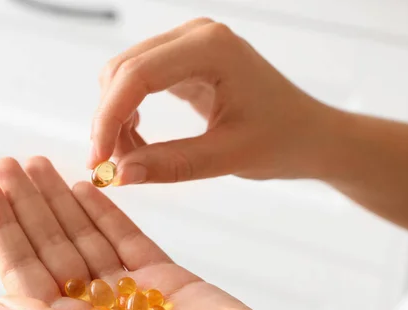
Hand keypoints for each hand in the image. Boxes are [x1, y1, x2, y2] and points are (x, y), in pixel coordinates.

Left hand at [0, 156, 357, 309]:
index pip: (24, 272)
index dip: (4, 229)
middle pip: (52, 246)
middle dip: (29, 204)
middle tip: (10, 164)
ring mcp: (131, 289)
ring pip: (87, 235)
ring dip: (62, 199)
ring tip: (39, 165)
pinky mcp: (164, 273)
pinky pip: (126, 236)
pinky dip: (105, 211)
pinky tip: (85, 187)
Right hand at [88, 18, 337, 184]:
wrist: (309, 134)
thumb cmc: (283, 140)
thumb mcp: (227, 157)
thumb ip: (171, 165)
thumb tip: (119, 175)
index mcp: (212, 48)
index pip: (137, 75)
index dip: (108, 118)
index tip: (98, 160)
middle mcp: (196, 35)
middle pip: (124, 70)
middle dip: (108, 119)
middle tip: (109, 167)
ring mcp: (190, 45)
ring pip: (126, 75)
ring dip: (117, 117)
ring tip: (131, 159)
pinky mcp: (186, 61)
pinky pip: (141, 81)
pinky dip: (130, 113)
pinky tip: (140, 142)